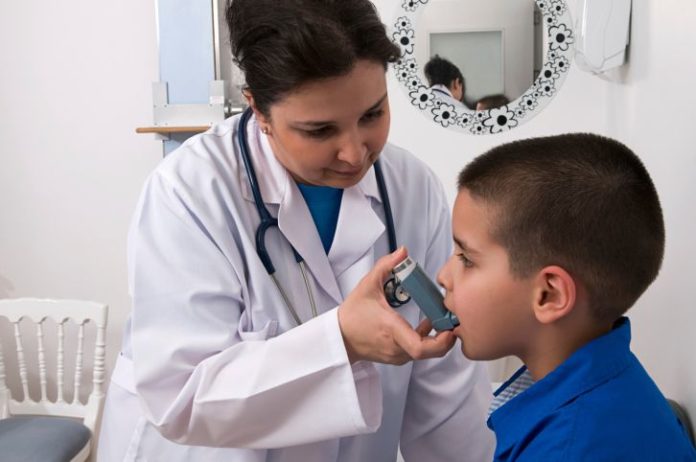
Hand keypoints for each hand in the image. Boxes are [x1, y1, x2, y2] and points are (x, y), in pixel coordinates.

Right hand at [337, 247, 455, 364]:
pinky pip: (417, 353)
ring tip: (439, 320)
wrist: (339, 337)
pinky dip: (426, 342)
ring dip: (436, 339)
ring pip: (425, 353)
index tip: (449, 329)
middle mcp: (395, 347)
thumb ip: (386, 265)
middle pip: (429, 353)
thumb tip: (403, 252)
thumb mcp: (367, 285)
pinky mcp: (396, 358)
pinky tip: (425, 326)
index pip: (419, 347)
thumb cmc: (352, 314)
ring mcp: (396, 355)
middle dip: (445, 339)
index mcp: (391, 329)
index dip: (440, 342)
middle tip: (451, 322)